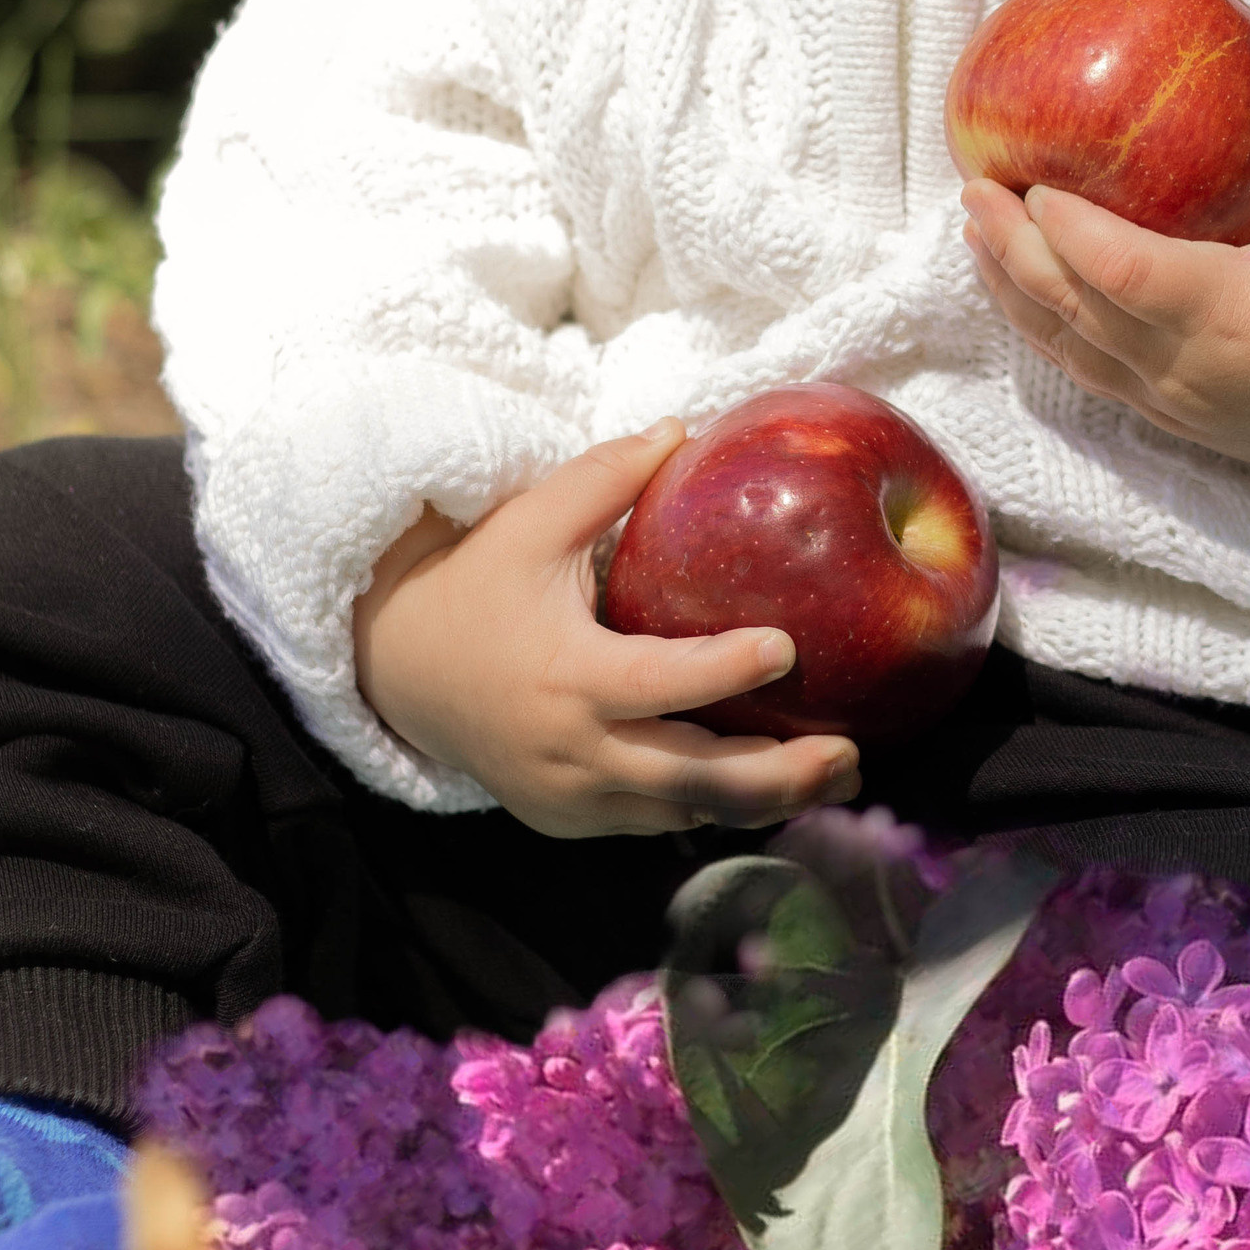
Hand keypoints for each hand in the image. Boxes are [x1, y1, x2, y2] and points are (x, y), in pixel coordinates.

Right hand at [353, 424, 862, 835]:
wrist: (399, 672)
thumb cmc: (477, 585)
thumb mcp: (529, 524)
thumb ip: (603, 478)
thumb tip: (684, 428)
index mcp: (565, 674)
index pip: (657, 682)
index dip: (723, 670)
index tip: (786, 648)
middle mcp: (571, 749)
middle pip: (692, 779)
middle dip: (778, 774)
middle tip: (849, 750)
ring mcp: (571, 796)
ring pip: (682, 813)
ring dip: (762, 800)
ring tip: (836, 770)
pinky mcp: (571, 819)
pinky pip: (654, 821)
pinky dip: (711, 805)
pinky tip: (774, 784)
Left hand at [959, 93, 1249, 504]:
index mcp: (1226, 314)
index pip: (1120, 271)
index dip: (1065, 230)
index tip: (1029, 181)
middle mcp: (1183, 363)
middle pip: (1070, 306)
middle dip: (1012, 247)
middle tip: (974, 188)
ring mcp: (1171, 397)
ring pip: (1065, 347)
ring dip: (1013, 291)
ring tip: (974, 236)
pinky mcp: (1171, 416)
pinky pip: (1085, 372)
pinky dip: (1043, 331)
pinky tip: (1022, 297)